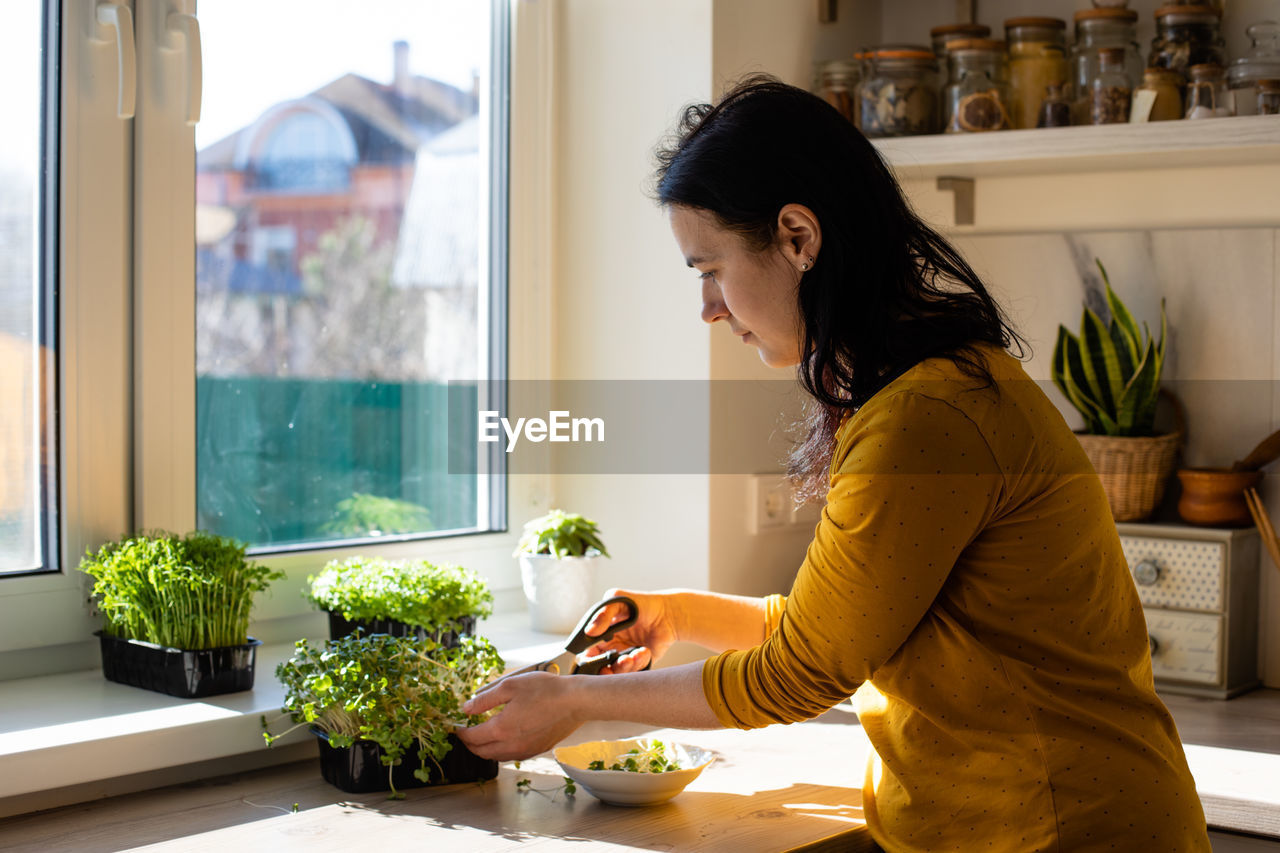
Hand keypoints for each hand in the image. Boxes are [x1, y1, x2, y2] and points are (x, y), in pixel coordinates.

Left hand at [456, 671, 582, 760]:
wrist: (575, 702)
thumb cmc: (544, 690)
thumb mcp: (510, 686)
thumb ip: (485, 699)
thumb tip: (466, 709)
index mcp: (501, 729)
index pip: (472, 737)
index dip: (461, 732)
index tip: (456, 726)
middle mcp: (511, 745)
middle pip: (481, 752)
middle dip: (470, 744)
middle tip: (465, 733)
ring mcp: (525, 750)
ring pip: (496, 757)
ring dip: (485, 749)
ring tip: (482, 736)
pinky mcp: (536, 751)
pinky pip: (511, 756)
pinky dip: (501, 751)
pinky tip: (504, 739)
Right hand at [583, 588, 680, 673]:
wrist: (668, 612)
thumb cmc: (641, 603)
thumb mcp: (618, 600)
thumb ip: (603, 614)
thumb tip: (589, 631)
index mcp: (601, 634)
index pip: (587, 651)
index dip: (587, 658)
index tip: (593, 659)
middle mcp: (612, 647)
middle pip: (600, 667)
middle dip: (604, 669)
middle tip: (610, 667)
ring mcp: (625, 655)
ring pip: (617, 672)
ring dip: (622, 668)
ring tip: (630, 657)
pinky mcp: (640, 662)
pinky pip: (635, 671)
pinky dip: (639, 663)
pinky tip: (644, 651)